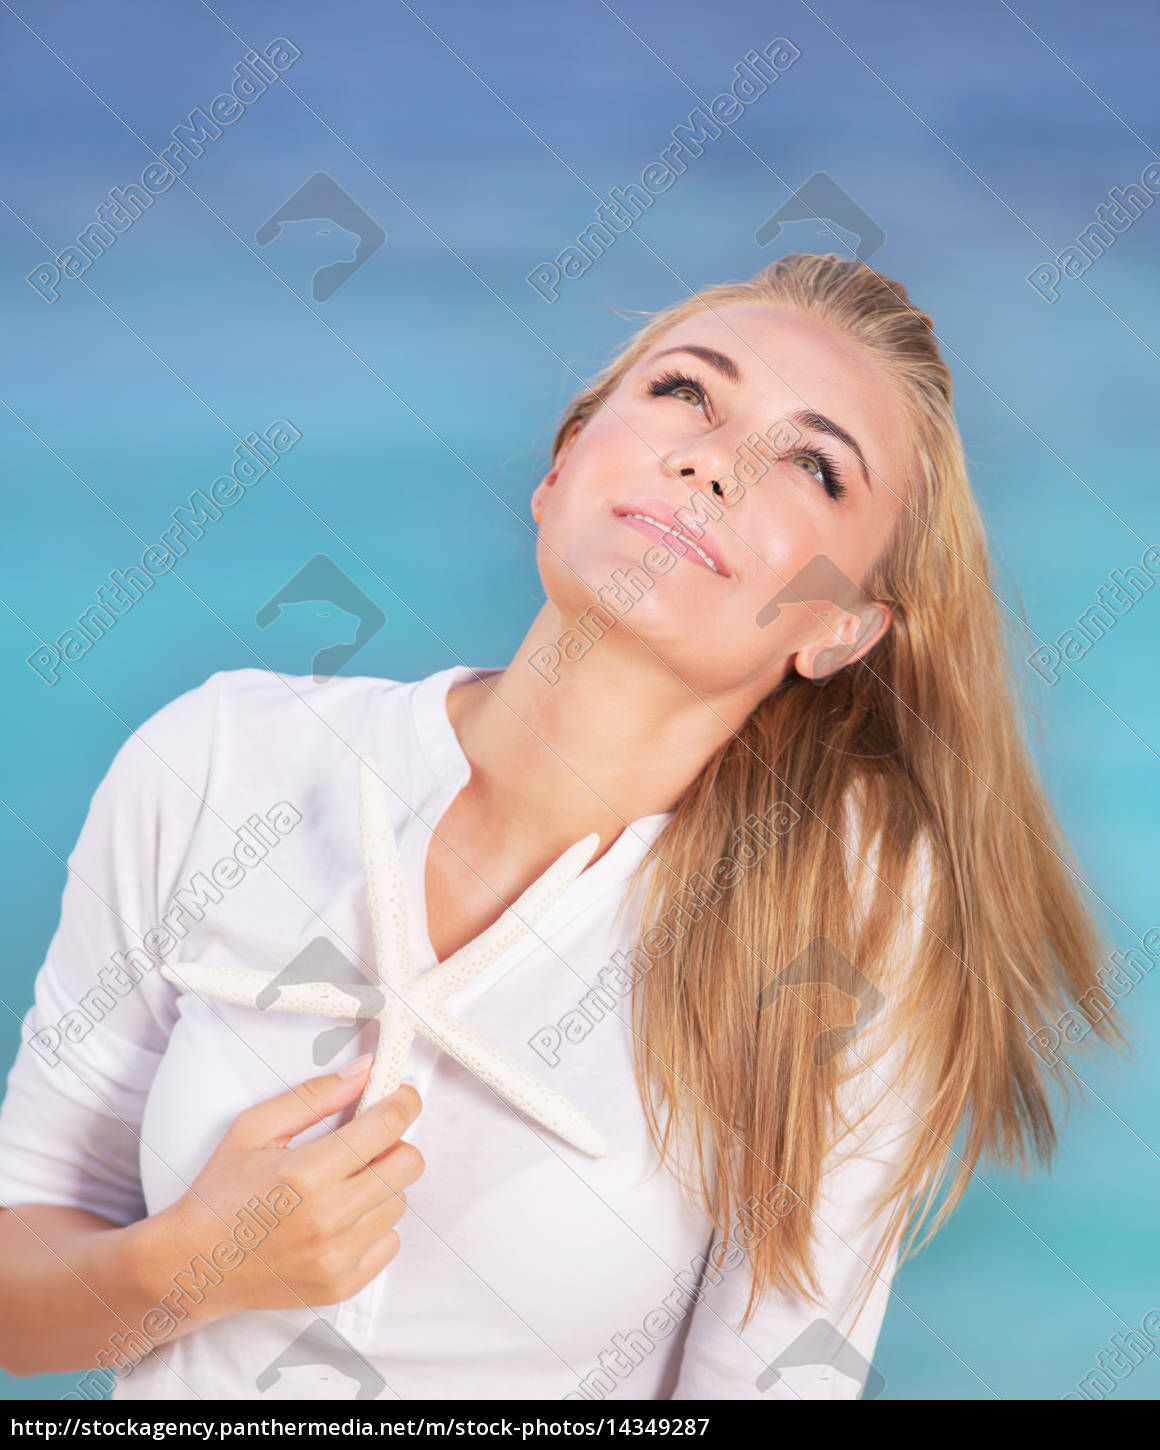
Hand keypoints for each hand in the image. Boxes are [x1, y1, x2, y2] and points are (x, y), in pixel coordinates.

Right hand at [141, 1058, 423, 1319]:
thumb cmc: (221, 1193)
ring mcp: (337, 1257)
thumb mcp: (253, 1128)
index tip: (404, 1095)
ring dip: (381, 1186)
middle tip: (368, 1143)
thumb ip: (313, 1096)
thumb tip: (365, 1071)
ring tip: (341, 1186)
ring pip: (400, 1202)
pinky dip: (374, 1224)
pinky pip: (390, 1241)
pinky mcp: (342, 1285)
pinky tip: (340, 1220)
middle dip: (394, 1143)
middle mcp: (327, 1218)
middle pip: (408, 1164)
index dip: (404, 1102)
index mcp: (305, 1172)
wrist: (194, 1265)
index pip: (386, 1126)